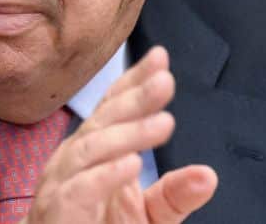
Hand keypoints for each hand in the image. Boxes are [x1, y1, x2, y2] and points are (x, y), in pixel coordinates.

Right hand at [23, 46, 217, 222]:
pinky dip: (104, 175)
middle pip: (104, 119)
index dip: (134, 80)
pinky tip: (131, 163)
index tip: (160, 58)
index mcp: (95, 150)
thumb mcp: (148, 214)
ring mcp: (61, 184)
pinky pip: (77, 189)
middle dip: (135, 98)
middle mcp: (75, 160)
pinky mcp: (56, 212)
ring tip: (163, 124)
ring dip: (128, 133)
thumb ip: (175, 194)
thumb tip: (209, 176)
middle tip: (165, 81)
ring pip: (91, 148)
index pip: (113, 106)